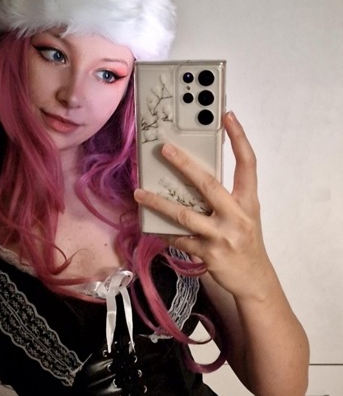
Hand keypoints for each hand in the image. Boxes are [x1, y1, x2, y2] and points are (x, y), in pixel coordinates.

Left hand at [134, 112, 272, 299]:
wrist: (255, 279)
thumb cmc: (246, 241)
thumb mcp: (245, 214)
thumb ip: (227, 195)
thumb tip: (195, 172)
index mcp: (248, 201)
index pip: (247, 163)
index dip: (239, 138)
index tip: (227, 116)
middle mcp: (237, 216)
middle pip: (209, 184)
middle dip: (185, 165)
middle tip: (165, 149)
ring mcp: (222, 236)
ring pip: (185, 215)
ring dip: (159, 203)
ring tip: (139, 193)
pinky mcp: (208, 254)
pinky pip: (180, 240)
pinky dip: (163, 232)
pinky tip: (149, 225)